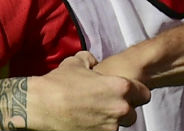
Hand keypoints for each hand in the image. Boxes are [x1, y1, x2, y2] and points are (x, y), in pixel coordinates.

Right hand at [29, 51, 150, 130]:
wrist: (39, 105)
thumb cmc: (58, 83)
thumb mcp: (76, 63)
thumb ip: (91, 60)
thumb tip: (93, 60)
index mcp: (121, 88)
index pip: (144, 94)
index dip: (136, 93)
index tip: (127, 95)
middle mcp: (120, 109)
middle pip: (133, 114)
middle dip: (124, 111)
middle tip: (107, 107)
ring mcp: (110, 128)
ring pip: (119, 127)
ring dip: (110, 122)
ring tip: (94, 116)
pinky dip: (98, 130)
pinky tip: (86, 124)